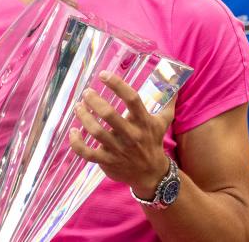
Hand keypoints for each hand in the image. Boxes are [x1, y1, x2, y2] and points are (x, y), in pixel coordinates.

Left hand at [67, 71, 175, 198]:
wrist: (151, 174)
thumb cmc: (154, 142)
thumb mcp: (163, 122)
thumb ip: (168, 102)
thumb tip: (175, 84)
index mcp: (144, 121)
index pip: (131, 98)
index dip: (117, 84)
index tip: (103, 74)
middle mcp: (131, 134)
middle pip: (109, 115)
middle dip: (95, 101)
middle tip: (87, 92)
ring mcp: (118, 149)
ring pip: (96, 132)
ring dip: (84, 117)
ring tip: (78, 107)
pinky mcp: (107, 161)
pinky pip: (87, 153)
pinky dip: (77, 143)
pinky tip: (72, 132)